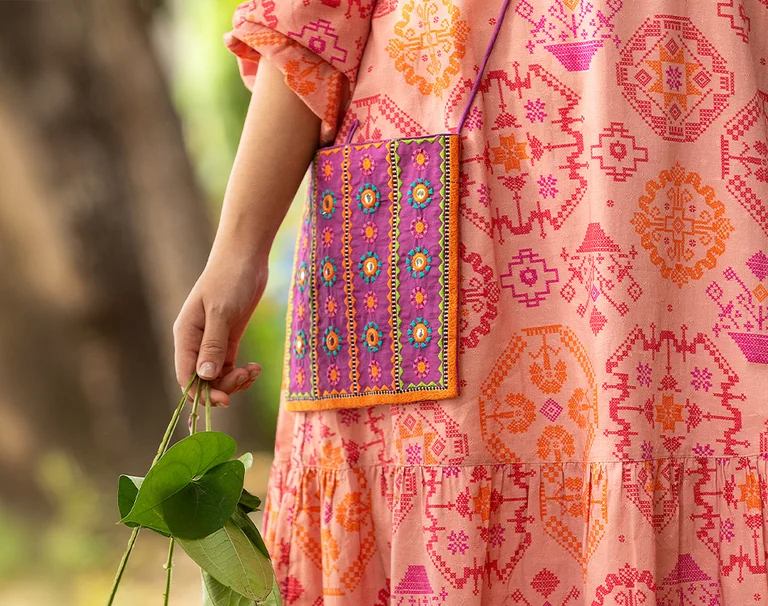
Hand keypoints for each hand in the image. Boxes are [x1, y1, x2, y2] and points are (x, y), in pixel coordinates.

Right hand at [173, 251, 268, 406]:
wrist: (245, 257)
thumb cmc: (230, 279)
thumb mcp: (222, 311)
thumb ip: (213, 344)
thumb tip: (206, 377)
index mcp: (185, 335)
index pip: (186, 376)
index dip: (202, 393)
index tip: (225, 399)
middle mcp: (195, 342)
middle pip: (202, 381)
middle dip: (222, 388)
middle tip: (245, 377)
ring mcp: (211, 341)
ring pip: (216, 377)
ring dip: (234, 381)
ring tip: (253, 371)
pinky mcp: (228, 338)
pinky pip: (229, 367)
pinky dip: (241, 373)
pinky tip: (255, 368)